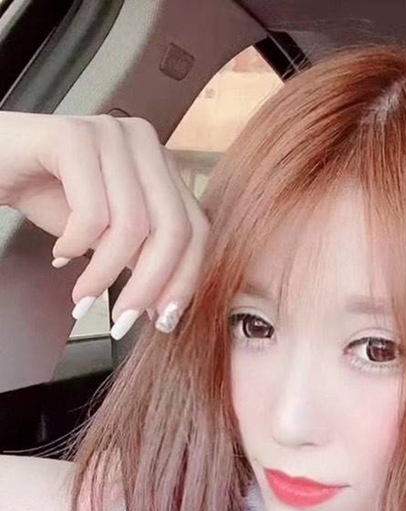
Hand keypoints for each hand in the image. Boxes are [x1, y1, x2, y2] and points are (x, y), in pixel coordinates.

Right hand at [0, 111, 207, 338]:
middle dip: (148, 286)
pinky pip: (92, 211)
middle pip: (173, 229)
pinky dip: (76, 244)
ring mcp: (112, 134)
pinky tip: (61, 251)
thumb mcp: (107, 236)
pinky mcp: (75, 136)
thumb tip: (165, 309)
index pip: (197, 229)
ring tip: (82, 297)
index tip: (163, 320)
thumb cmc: (48, 194)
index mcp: (161, 165)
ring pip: (132, 225)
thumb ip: (141, 261)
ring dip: (104, 274)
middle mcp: (145, 143)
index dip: (185, 280)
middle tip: (122, 322)